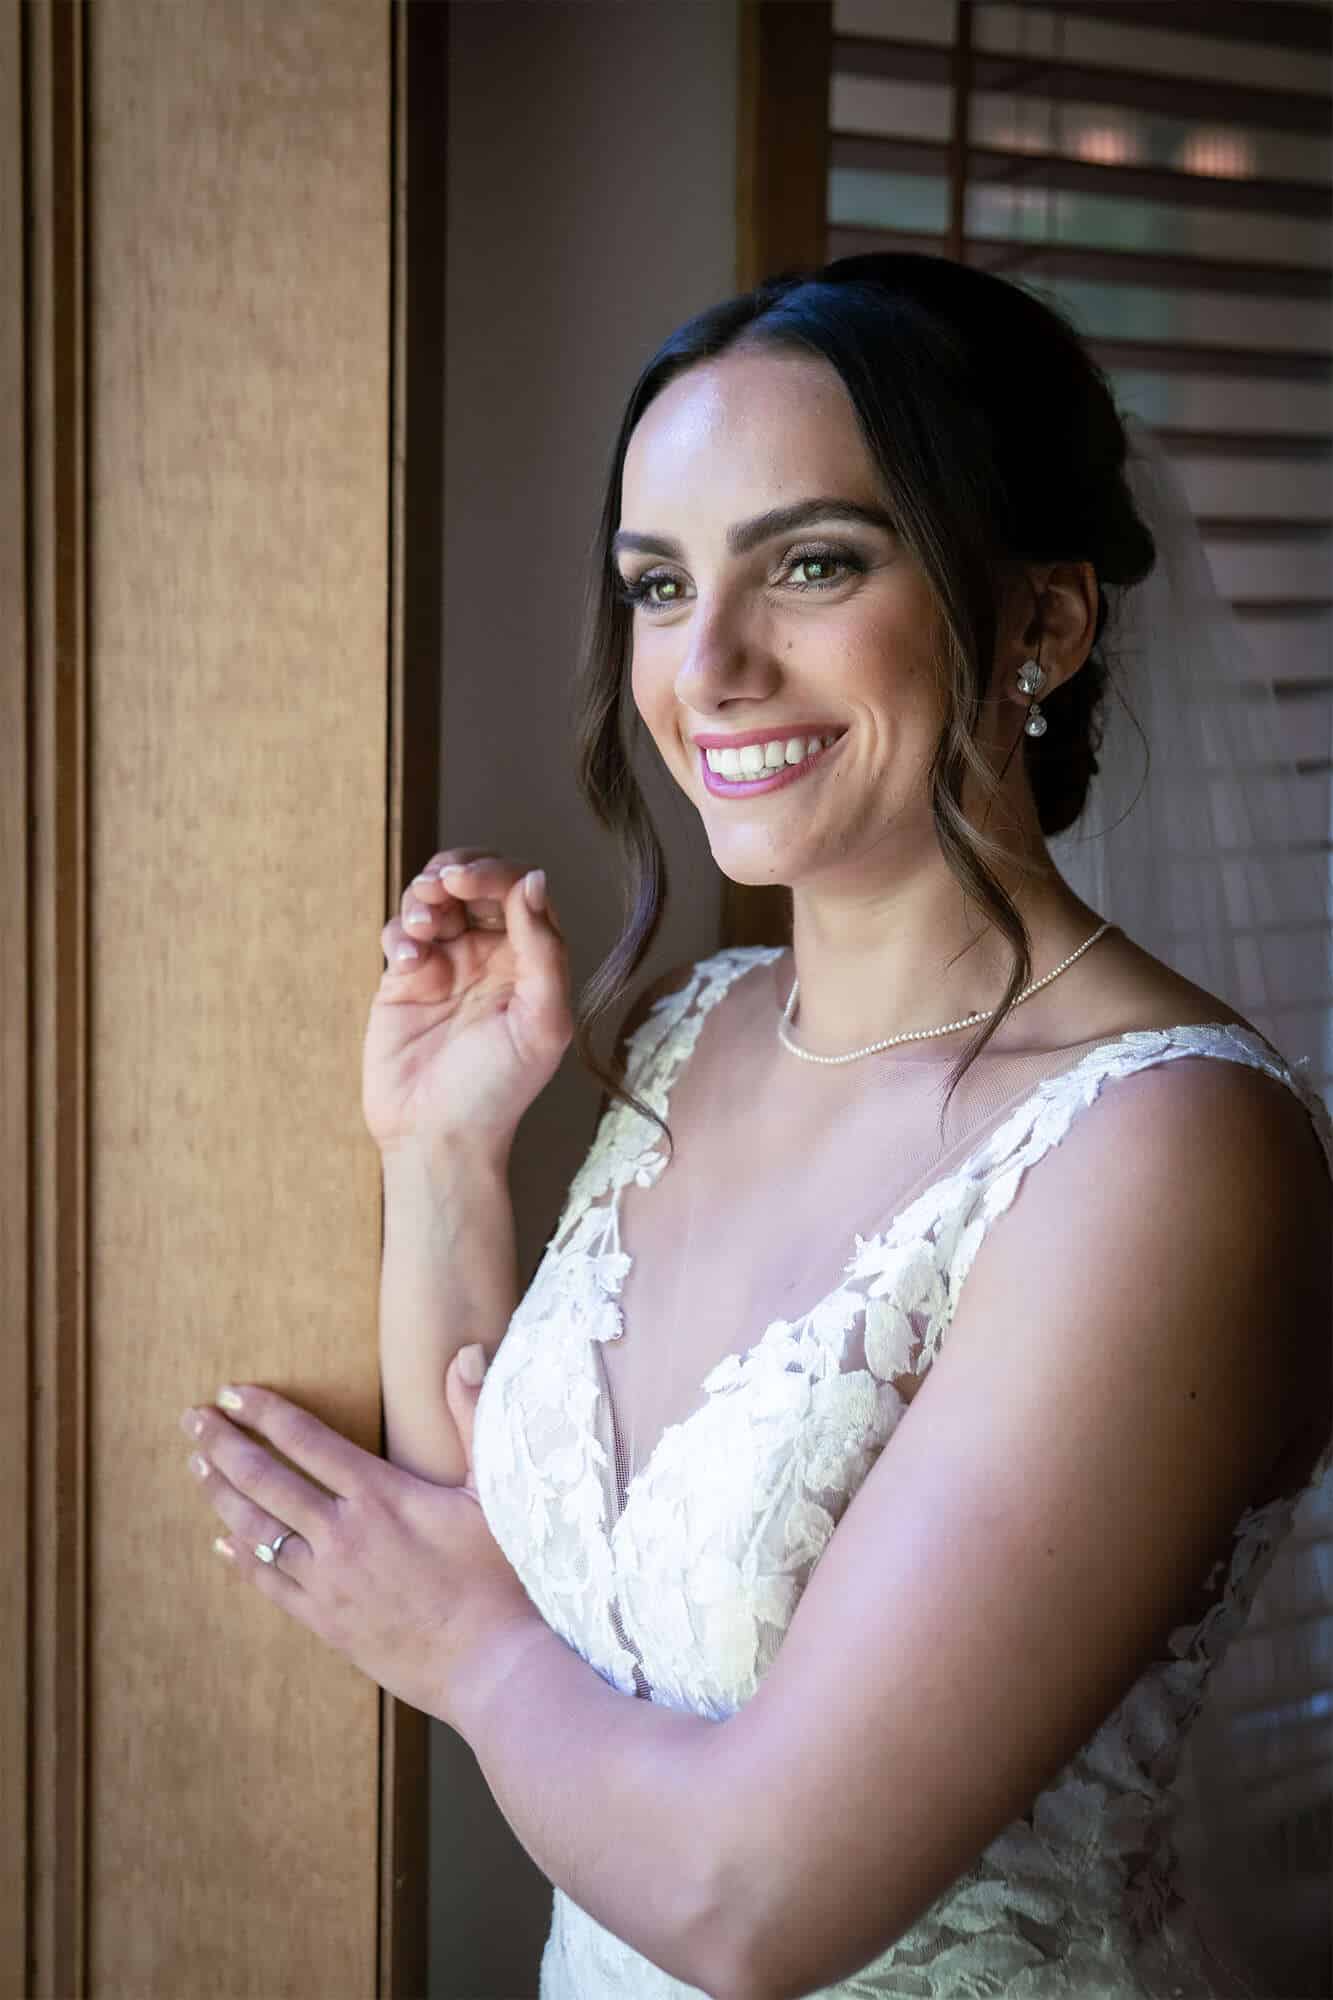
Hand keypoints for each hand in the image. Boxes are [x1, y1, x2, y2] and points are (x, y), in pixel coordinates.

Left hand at [179, 1347, 540, 1725]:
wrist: (490, 1664)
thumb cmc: (499, 1576)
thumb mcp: (492, 1489)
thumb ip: (472, 1416)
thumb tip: (467, 1353)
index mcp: (380, 1494)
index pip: (308, 1440)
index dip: (266, 1413)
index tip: (232, 1393)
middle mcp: (343, 1533)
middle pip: (266, 1479)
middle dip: (224, 1444)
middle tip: (193, 1419)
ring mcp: (328, 1580)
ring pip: (257, 1528)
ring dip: (222, 1494)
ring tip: (197, 1466)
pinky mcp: (325, 1620)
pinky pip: (270, 1582)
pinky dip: (241, 1558)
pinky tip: (222, 1542)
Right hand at [363, 848, 573, 1158]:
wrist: (437, 1136)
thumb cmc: (498, 1090)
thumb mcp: (541, 1021)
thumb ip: (545, 950)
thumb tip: (534, 880)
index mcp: (532, 960)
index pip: (520, 890)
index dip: (495, 874)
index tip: (469, 882)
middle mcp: (491, 955)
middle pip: (474, 882)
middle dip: (455, 872)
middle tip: (441, 887)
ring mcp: (445, 964)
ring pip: (431, 898)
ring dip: (423, 897)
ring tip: (422, 925)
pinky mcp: (404, 979)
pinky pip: (399, 933)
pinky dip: (399, 934)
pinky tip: (407, 962)